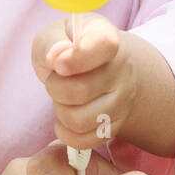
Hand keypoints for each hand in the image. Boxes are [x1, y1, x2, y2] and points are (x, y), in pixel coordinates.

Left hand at [32, 13, 137, 148]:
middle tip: (54, 80)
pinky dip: (66, 132)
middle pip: (80, 91)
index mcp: (106, 36)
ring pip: (80, 120)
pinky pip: (84, 141)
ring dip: (60, 111)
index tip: (57, 63)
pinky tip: (64, 117)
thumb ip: (52, 42)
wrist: (99, 64)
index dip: (76, 58)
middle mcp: (123, 68)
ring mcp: (123, 99)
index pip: (103, 45)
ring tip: (61, 98)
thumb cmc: (71, 46)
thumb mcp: (56, 33)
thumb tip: (55, 57)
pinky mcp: (116, 125)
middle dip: (55, 88)